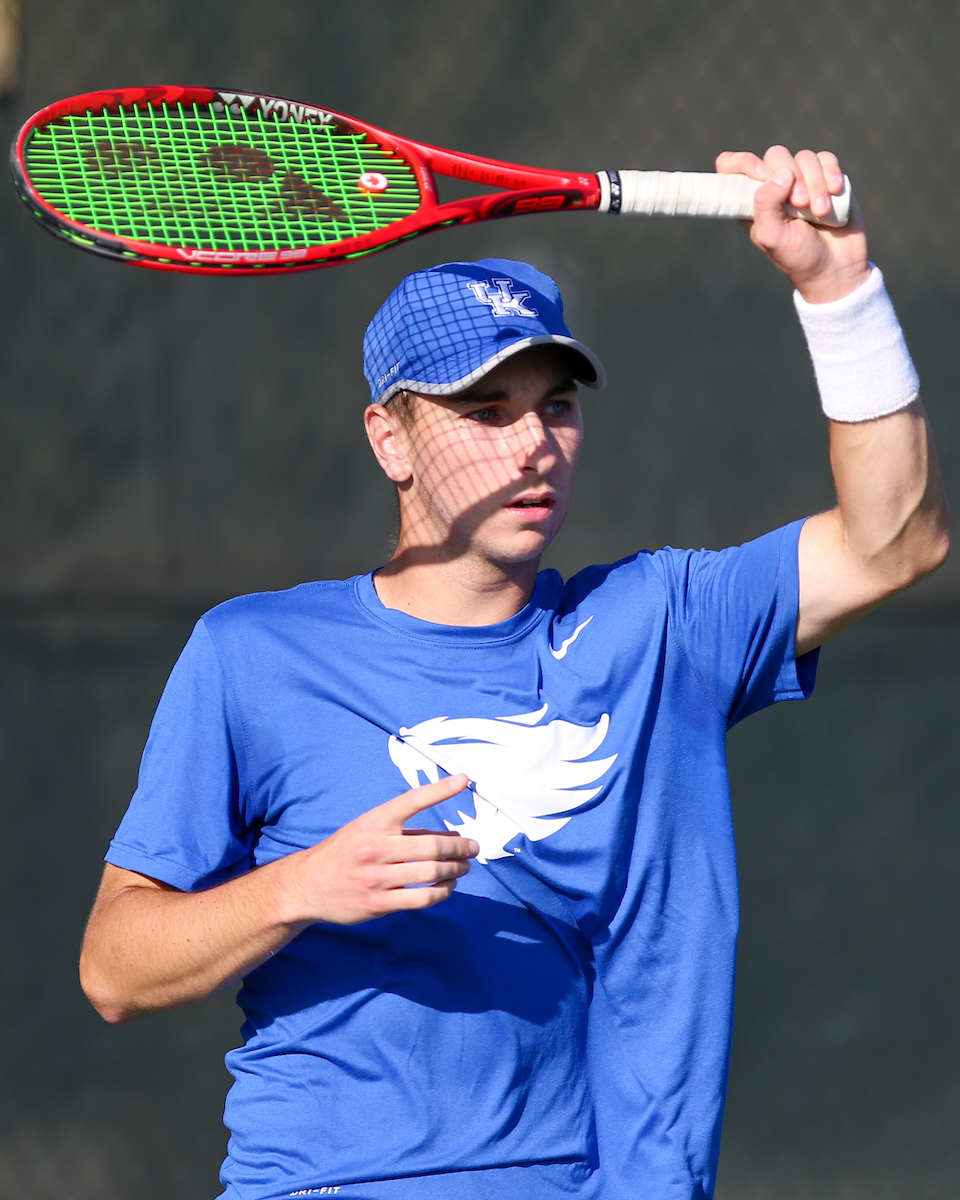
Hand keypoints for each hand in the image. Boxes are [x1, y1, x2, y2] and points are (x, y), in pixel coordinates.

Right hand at [282, 774, 477, 924]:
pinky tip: (448, 887)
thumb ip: (402, 831)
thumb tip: (449, 836)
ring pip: (431, 873)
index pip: (412, 800)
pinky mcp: (378, 903)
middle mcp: (375, 847)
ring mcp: (376, 877)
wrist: (306, 885)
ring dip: (455, 870)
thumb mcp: (365, 829)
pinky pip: (421, 898)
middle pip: (432, 846)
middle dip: (460, 847)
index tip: (463, 780)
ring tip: (463, 867)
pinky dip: (442, 892)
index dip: (439, 789)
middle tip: (473, 847)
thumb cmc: (344, 852)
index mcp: (373, 822)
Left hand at [716, 146, 869, 302]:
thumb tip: (781, 174)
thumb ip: (766, 204)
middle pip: (775, 155)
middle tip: (800, 205)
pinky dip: (831, 174)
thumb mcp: (772, 236)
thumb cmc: (797, 256)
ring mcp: (801, 179)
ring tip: (820, 212)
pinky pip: (826, 159)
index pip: (732, 167)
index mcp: (752, 200)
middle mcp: (775, 186)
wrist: (834, 265)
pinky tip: (835, 193)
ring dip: (815, 183)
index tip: (761, 175)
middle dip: (791, 177)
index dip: (743, 163)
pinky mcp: (825, 177)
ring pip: (804, 158)